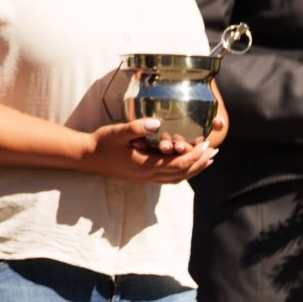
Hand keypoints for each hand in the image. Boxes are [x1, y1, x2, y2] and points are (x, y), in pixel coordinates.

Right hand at [86, 118, 215, 183]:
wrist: (88, 157)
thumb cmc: (102, 142)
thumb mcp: (117, 132)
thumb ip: (136, 128)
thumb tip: (157, 122)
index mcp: (144, 165)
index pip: (178, 164)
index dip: (195, 155)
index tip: (207, 144)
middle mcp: (148, 176)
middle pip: (182, 173)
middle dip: (200, 162)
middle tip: (214, 151)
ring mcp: (145, 178)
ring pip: (177, 178)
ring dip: (194, 169)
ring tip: (207, 160)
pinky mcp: (143, 177)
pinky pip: (169, 179)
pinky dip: (183, 173)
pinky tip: (187, 166)